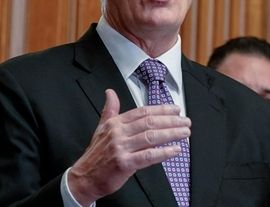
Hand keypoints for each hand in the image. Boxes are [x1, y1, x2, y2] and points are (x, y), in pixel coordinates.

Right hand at [67, 89, 190, 205]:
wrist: (84, 178)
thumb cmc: (96, 154)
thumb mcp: (101, 128)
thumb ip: (110, 110)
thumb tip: (110, 92)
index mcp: (115, 123)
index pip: (143, 112)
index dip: (161, 109)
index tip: (176, 109)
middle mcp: (118, 133)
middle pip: (150, 122)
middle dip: (171, 120)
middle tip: (186, 121)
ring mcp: (121, 148)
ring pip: (151, 137)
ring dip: (171, 134)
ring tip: (185, 132)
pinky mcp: (124, 164)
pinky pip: (148, 156)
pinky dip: (164, 153)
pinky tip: (175, 150)